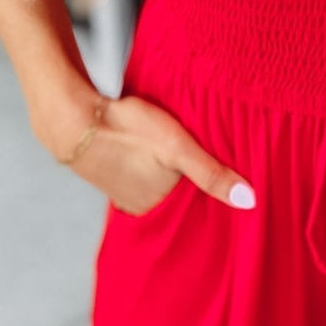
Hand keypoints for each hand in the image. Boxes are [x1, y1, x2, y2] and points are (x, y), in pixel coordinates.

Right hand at [62, 92, 256, 215]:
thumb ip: (212, 174)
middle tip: (214, 166)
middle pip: (180, 197)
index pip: (198, 207)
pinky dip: (154, 166)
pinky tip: (157, 153)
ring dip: (173, 174)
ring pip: (161, 185)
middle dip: (195, 186)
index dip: (215, 194)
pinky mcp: (115, 175)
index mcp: (159, 206)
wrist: (76, 118)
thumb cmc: (129, 129)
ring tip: (187, 157)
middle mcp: (141, 207)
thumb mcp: (178, 147)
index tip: (237, 188)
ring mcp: (125, 192)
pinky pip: (144, 175)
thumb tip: (250, 201)